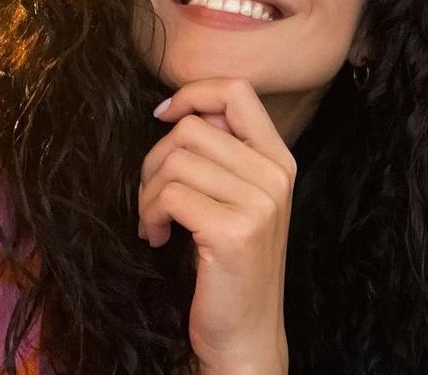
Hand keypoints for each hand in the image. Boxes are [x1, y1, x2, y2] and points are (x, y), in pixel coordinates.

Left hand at [140, 78, 294, 374]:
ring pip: (175, 160)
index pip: (237, 92)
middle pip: (192, 128)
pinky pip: (169, 195)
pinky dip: (149, 215)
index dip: (192, 93)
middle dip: (155, 160)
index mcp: (279, 160)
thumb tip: (179, 112)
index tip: (164, 117)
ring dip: (148, 193)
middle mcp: (276, 175)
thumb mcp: (239, 200)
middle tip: (154, 198)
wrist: (245, 335)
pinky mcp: (233, 231)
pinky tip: (157, 239)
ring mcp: (259, 202)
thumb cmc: (230, 267)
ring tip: (154, 222)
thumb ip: (223, 154)